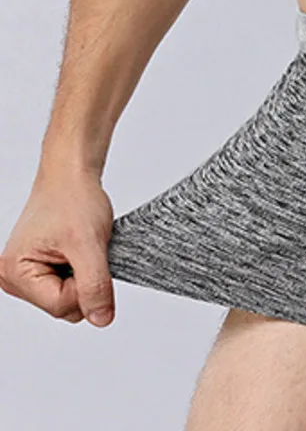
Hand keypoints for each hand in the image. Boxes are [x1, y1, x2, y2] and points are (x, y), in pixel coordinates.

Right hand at [0, 168, 115, 326]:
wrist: (72, 176)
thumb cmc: (73, 199)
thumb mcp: (90, 243)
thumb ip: (95, 284)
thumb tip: (101, 319)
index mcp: (16, 273)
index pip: (61, 306)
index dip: (86, 286)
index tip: (89, 257)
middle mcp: (14, 278)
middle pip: (63, 307)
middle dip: (83, 281)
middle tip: (84, 250)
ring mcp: (26, 275)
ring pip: (67, 298)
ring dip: (83, 275)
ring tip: (80, 248)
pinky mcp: (39, 270)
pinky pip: (67, 286)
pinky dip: (80, 270)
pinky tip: (77, 251)